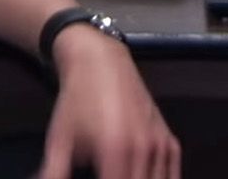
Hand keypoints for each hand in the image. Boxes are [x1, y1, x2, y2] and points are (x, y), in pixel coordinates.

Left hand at [40, 28, 179, 178]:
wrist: (100, 60)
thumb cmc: (77, 99)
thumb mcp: (58, 140)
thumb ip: (54, 172)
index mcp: (115, 150)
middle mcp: (142, 147)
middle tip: (107, 175)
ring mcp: (158, 140)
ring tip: (126, 176)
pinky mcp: (167, 134)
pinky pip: (174, 167)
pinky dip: (166, 178)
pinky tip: (152, 178)